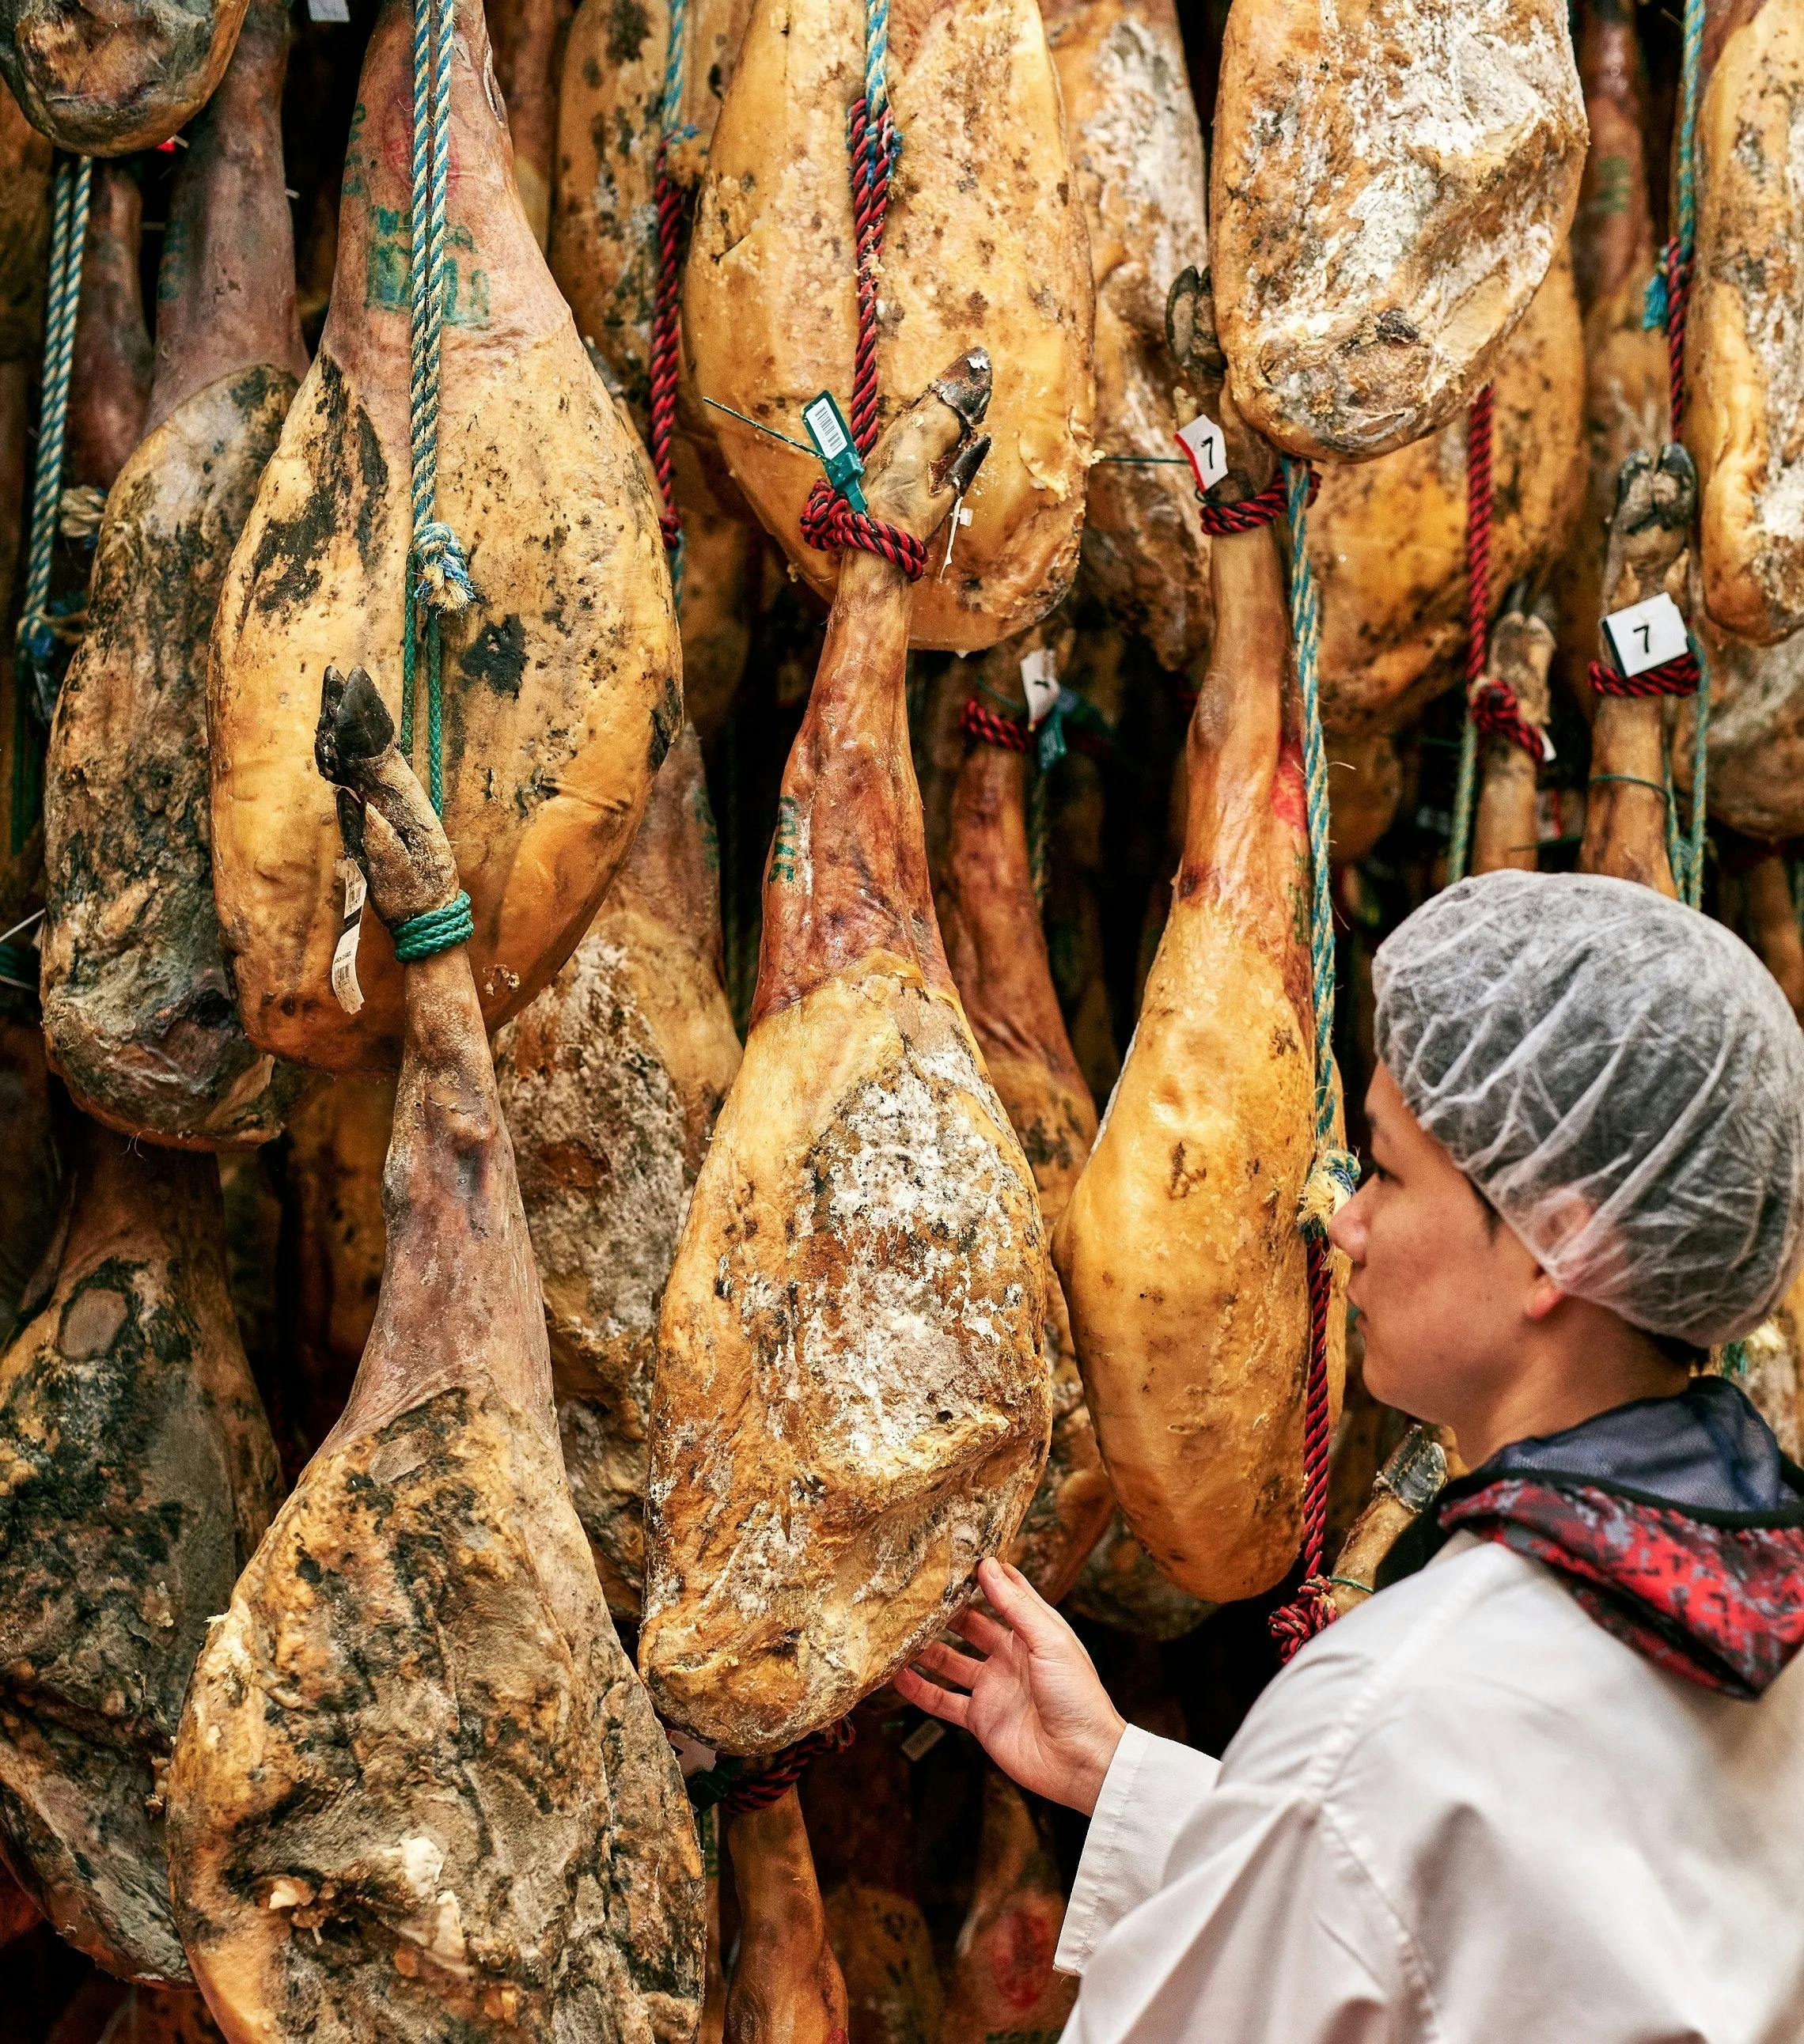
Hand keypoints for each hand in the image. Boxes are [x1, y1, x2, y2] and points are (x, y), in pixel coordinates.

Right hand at [893, 1557, 1125, 1814]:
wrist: (1081, 1761)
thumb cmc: (1078, 1696)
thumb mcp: (1050, 1641)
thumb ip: (1016, 1606)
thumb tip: (989, 1565)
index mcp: (1031, 1633)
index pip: (1001, 1596)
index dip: (980, 1578)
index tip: (952, 1558)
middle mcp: (1008, 1657)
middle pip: (968, 1627)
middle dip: (943, 1612)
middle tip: (913, 1593)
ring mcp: (993, 1688)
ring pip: (949, 1661)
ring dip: (925, 1649)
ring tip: (897, 1632)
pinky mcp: (980, 1719)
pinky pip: (943, 1701)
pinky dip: (919, 1690)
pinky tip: (898, 1677)